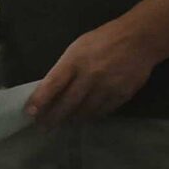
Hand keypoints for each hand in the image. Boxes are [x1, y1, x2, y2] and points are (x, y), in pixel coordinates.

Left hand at [29, 21, 158, 126]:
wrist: (138, 40)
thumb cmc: (102, 40)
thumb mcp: (77, 47)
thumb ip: (65, 68)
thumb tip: (50, 89)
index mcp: (75, 60)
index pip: (53, 84)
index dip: (40, 100)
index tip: (30, 113)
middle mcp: (89, 76)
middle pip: (67, 103)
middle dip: (53, 118)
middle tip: (43, 128)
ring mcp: (106, 87)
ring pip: (84, 111)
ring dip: (71, 120)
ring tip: (61, 125)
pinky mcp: (121, 95)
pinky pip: (102, 112)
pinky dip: (91, 117)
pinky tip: (83, 119)